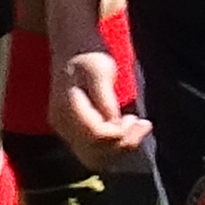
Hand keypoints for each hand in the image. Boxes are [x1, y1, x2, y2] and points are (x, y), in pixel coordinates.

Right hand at [53, 40, 148, 170]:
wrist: (70, 47)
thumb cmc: (87, 54)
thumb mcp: (101, 68)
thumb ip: (106, 98)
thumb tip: (114, 123)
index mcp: (67, 107)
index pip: (96, 135)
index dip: (120, 134)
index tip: (139, 120)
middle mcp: (62, 124)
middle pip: (94, 152)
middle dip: (122, 144)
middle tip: (143, 124)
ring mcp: (64, 130)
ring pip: (93, 157)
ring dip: (118, 148)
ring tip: (135, 126)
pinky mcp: (71, 132)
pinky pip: (91, 151)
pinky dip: (111, 146)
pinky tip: (123, 129)